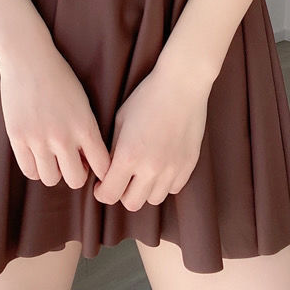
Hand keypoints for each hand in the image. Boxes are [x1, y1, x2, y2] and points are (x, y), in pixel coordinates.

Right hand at [0, 43, 111, 189]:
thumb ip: (86, 132)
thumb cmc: (59, 78)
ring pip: (51, 179)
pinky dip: (35, 167)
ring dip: (54, 171)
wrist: (29, 58)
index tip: (94, 165)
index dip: (100, 170)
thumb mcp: (82, 102)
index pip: (102, 166)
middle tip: (71, 161)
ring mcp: (39, 138)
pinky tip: (37, 153)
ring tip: (52, 156)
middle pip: (75, 180)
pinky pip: (29, 171)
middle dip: (76, 173)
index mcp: (85, 126)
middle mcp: (63, 136)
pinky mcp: (18, 138)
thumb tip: (86, 163)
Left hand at [92, 60, 210, 210]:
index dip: (101, 192)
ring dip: (145, 190)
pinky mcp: (188, 165)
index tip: (101, 185)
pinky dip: (164, 183)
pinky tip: (161, 165)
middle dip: (122, 193)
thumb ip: (114, 150)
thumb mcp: (121, 120)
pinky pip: (173, 188)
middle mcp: (151, 168)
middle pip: (131, 203)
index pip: (109, 195)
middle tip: (121, 178)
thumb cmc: (147, 97)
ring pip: (154, 200)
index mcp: (129, 156)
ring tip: (143, 171)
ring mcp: (172, 169)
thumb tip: (107, 171)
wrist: (182, 85)